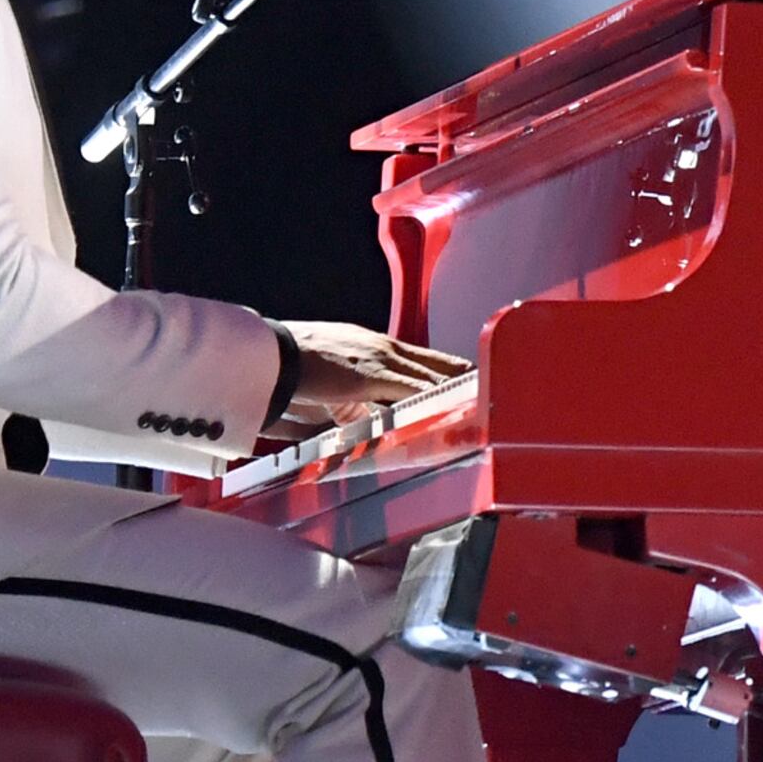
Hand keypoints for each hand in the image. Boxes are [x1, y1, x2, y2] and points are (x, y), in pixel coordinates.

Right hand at [274, 321, 469, 430]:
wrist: (272, 353)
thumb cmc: (294, 363)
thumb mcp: (330, 378)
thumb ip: (349, 398)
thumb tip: (357, 415)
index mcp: (374, 346)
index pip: (423, 357)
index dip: (449, 369)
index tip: (470, 379)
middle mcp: (383, 348)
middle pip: (436, 363)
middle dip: (464, 379)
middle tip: (490, 392)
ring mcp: (381, 360)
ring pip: (431, 376)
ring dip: (458, 391)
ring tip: (482, 403)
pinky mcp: (373, 376)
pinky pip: (414, 390)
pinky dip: (436, 399)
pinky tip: (454, 408)